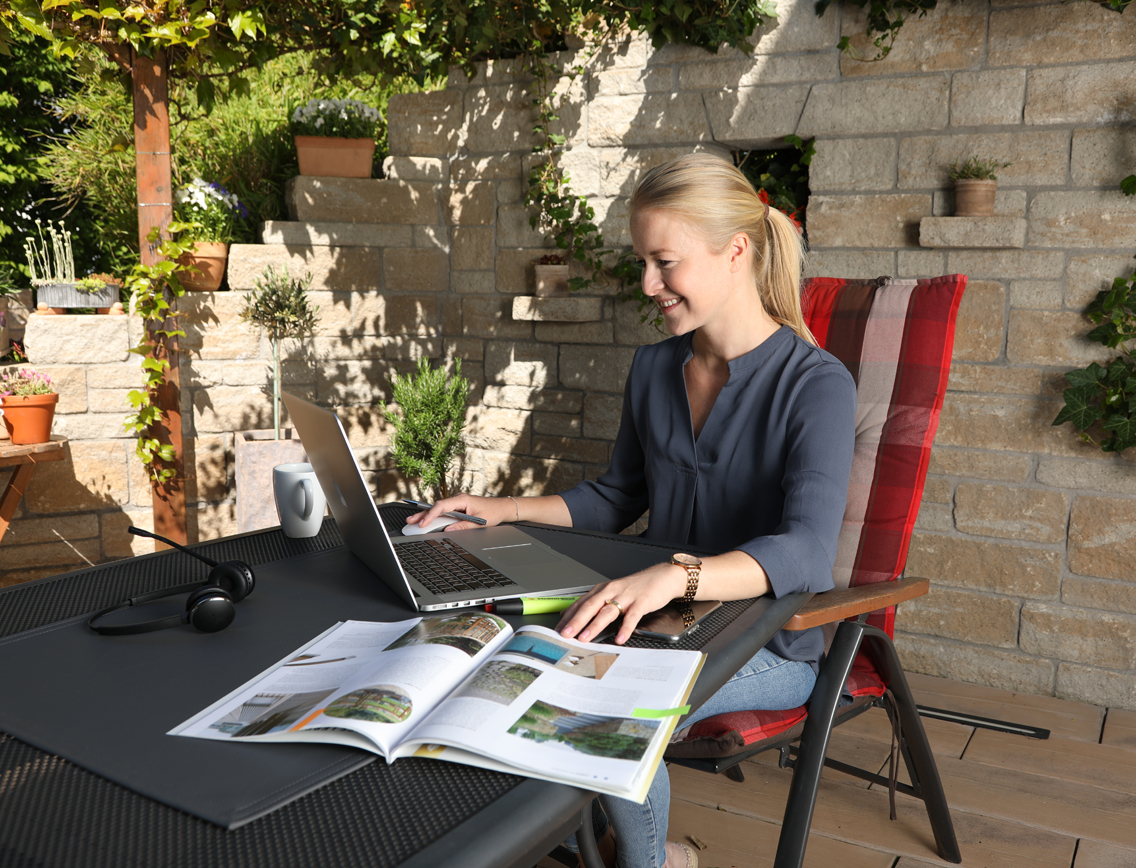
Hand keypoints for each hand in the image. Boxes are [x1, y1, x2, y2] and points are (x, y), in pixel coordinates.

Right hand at [405, 493, 515, 531]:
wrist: (502, 507)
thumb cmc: (493, 512)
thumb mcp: (479, 522)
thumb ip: (463, 526)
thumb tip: (448, 530)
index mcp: (462, 499)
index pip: (442, 506)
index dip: (431, 515)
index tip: (423, 523)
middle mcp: (458, 499)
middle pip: (437, 506)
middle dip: (423, 514)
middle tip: (410, 520)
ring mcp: (457, 503)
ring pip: (439, 509)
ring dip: (427, 515)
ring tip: (414, 521)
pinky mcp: (458, 507)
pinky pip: (444, 511)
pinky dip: (435, 516)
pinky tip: (426, 521)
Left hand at [556, 562, 685, 644]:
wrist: (662, 577)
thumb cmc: (636, 587)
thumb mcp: (612, 592)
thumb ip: (593, 603)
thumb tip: (569, 613)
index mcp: (602, 589)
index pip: (581, 603)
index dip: (568, 616)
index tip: (557, 629)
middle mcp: (612, 591)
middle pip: (590, 606)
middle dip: (576, 621)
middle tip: (565, 634)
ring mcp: (626, 596)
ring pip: (607, 611)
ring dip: (594, 625)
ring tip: (585, 637)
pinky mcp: (642, 602)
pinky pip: (632, 616)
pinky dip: (625, 628)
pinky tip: (620, 638)